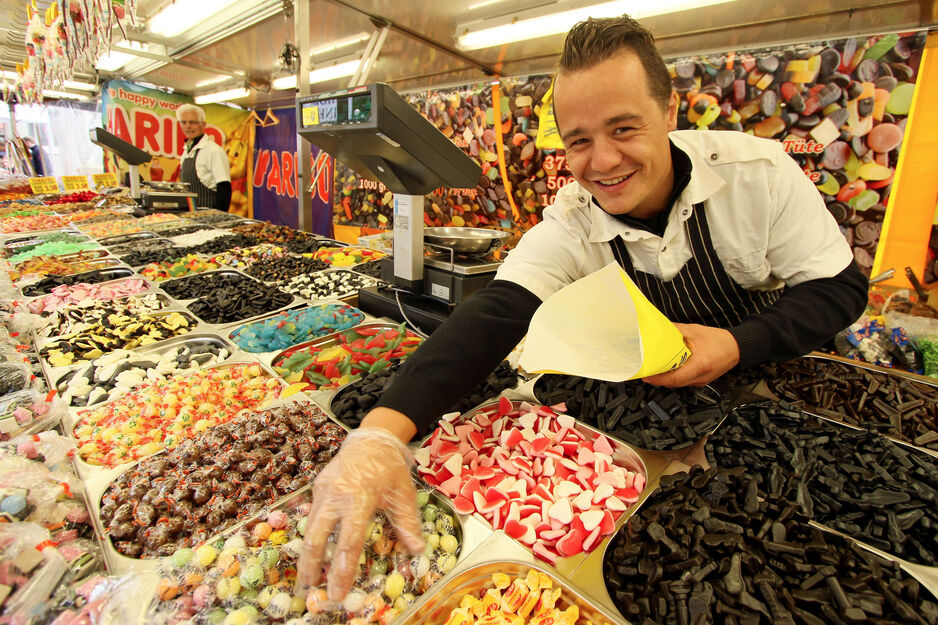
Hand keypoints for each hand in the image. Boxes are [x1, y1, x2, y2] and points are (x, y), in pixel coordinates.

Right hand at [296, 424, 424, 601]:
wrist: (372, 439)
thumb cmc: (389, 468)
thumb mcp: (403, 494)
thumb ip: (407, 523)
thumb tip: (417, 550)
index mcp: (360, 497)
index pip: (349, 540)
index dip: (342, 569)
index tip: (339, 590)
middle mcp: (337, 495)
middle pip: (316, 536)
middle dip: (311, 566)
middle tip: (311, 590)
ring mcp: (324, 491)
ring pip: (309, 528)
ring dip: (307, 554)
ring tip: (307, 578)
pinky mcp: (318, 488)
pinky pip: (312, 516)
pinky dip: (311, 536)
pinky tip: (313, 552)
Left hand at [642, 323, 739, 386]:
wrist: (736, 347)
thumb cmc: (720, 340)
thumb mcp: (694, 331)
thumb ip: (675, 330)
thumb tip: (659, 329)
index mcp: (700, 365)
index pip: (674, 378)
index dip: (658, 378)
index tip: (646, 375)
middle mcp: (701, 376)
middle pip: (674, 383)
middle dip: (658, 378)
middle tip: (645, 371)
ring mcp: (701, 381)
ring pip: (678, 384)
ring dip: (665, 378)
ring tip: (654, 370)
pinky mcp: (702, 380)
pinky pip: (684, 381)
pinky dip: (674, 377)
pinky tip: (668, 369)